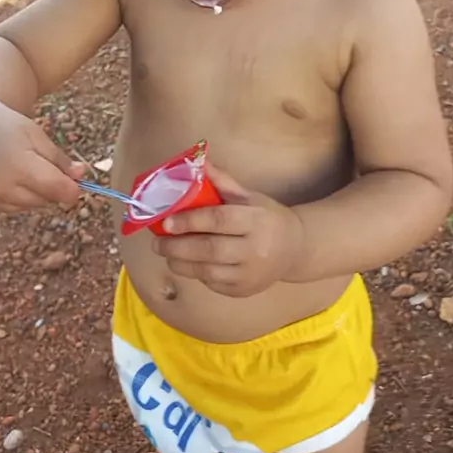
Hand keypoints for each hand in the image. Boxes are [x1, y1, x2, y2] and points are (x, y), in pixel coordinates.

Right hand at [0, 97, 83, 214]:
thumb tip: (80, 175)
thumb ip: (58, 157)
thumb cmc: (1, 125)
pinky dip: (19, 198)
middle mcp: (4, 188)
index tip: (77, 182)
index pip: (57, 190)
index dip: (72, 189)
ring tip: (26, 170)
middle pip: (46, 200)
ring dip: (37, 194)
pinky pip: (13, 209)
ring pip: (31, 207)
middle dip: (54, 188)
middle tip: (48, 168)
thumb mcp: (34, 133)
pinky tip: (12, 178)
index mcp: (20, 166)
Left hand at [152, 164, 303, 296]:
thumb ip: (221, 181)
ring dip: (181, 263)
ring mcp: (250, 274)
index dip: (189, 221)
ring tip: (166, 253)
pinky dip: (195, 273)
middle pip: (209, 249)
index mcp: (256, 220)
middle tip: (157, 242)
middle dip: (177, 246)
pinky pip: (212, 283)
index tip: (165, 222)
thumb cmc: (267, 217)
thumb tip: (196, 162)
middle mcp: (255, 249)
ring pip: (207, 271)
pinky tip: (187, 263)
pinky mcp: (244, 291)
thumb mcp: (249, 196)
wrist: (295, 249)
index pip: (218, 220)